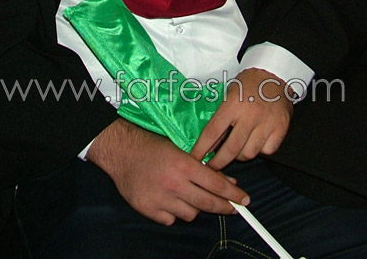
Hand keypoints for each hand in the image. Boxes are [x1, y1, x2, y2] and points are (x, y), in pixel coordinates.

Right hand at [87, 119, 248, 224]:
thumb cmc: (152, 147)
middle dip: (225, 207)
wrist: (121, 151)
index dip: (233, 195)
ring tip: (190, 197)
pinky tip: (171, 202)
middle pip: (207, 203)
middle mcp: (174, 184)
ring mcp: (161, 199)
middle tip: (233, 209)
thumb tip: (228, 183)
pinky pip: (171, 220)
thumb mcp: (180, 150)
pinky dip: (174, 213)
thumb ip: (202, 167)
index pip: (216, 185)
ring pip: (191, 214)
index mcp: (183, 165)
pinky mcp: (148, 209)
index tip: (244, 200)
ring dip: (195, 208)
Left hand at [190, 68, 292, 170]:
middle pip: (231, 149)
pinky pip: (267, 150)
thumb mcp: (228, 95)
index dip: (201, 149)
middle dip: (218, 163)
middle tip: (212, 167)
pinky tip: (256, 143)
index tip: (195, 158)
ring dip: (240, 156)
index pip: (212, 132)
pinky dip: (260, 150)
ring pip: (249, 153)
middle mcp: (250, 115)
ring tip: (236, 150)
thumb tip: (209, 145)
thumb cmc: (247, 84)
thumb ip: (220, 118)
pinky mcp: (281, 128)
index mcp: (232, 104)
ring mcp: (267, 123)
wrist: (274, 74)